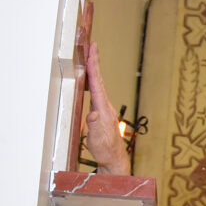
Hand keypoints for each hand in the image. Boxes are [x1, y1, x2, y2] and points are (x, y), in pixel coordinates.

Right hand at [85, 43, 129, 174]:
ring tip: (91, 57)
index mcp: (104, 109)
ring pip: (99, 85)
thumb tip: (93, 113)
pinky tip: (91, 80)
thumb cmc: (105, 150)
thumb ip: (95, 125)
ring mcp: (105, 109)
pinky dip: (94, 82)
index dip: (94, 66)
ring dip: (95, 71)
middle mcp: (106, 106)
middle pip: (99, 80)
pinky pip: (97, 93)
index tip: (93, 50)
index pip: (98, 84)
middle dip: (95, 62)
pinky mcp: (103, 113)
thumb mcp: (98, 139)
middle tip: (93, 46)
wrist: (114, 159)